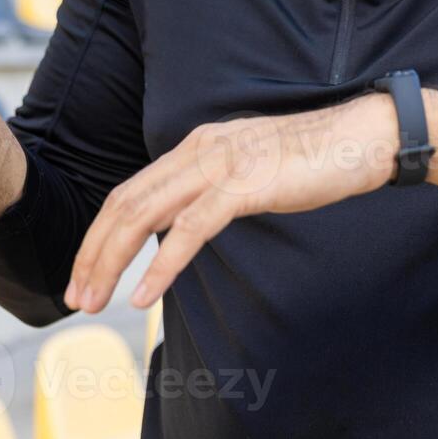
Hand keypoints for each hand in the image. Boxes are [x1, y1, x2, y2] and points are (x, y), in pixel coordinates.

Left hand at [64, 93, 399, 313]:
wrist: (362, 138)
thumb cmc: (314, 160)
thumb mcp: (251, 170)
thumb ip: (216, 189)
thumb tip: (188, 223)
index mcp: (198, 145)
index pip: (131, 191)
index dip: (100, 234)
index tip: (85, 272)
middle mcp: (199, 149)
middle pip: (125, 203)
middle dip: (93, 252)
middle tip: (75, 296)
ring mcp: (220, 165)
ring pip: (145, 215)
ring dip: (112, 262)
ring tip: (93, 300)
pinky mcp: (244, 185)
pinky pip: (190, 230)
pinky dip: (161, 265)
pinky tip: (143, 295)